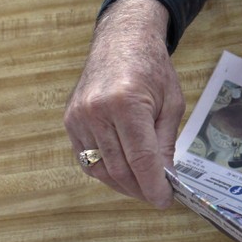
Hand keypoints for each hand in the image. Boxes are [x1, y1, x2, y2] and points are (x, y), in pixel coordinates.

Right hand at [64, 0, 183, 207]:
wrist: (121, 41)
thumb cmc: (151, 68)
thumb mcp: (172, 103)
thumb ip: (166, 143)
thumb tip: (165, 178)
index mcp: (127, 104)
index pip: (140, 159)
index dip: (153, 186)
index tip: (165, 201)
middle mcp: (97, 112)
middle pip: (119, 169)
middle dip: (140, 189)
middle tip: (157, 196)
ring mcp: (79, 117)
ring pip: (100, 170)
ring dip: (123, 185)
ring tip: (142, 187)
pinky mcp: (70, 121)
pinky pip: (87, 159)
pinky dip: (105, 171)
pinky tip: (123, 173)